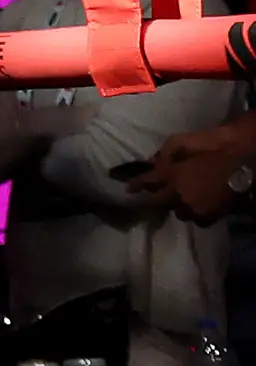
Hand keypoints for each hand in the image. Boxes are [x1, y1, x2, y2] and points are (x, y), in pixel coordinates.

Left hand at [122, 125, 255, 221]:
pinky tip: (200, 207)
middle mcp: (177, 194)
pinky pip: (196, 220)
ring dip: (179, 206)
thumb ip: (164, 155)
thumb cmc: (212, 153)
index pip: (147, 181)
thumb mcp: (182, 145)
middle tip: (160, 196)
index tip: (128, 188)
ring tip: (186, 200)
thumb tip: (153, 162)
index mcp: (171, 175)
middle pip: (159, 202)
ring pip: (178, 212)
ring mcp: (192, 208)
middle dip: (157, 199)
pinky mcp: (206, 217)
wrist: (238, 169)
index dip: (136, 185)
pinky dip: (196, 214)